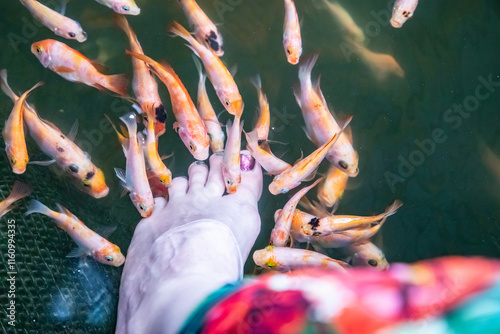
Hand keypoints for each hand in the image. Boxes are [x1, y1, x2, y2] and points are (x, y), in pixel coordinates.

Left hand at [116, 151, 262, 333]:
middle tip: (209, 164)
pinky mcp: (151, 222)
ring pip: (179, 184)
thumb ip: (249, 190)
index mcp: (227, 201)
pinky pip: (158, 203)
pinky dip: (163, 203)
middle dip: (207, 168)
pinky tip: (164, 206)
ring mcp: (173, 208)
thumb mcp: (248, 222)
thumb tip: (249, 163)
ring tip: (186, 183)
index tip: (232, 159)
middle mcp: (200, 199)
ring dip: (184, 182)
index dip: (232, 165)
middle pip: (203, 174)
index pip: (231, 176)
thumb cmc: (225, 254)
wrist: (184, 275)